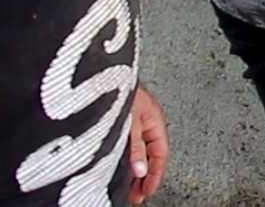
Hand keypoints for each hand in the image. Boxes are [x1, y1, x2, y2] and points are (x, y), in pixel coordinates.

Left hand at [128, 85, 168, 204]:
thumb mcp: (129, 121)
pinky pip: (129, 142)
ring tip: (127, 185)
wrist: (103, 69)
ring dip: (134, 167)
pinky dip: (126, 156)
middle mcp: (146, 119)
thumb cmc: (118, 85)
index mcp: (155, 119)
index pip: (161, 153)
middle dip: (144, 176)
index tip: (147, 192)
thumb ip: (135, 147)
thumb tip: (140, 170)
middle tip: (136, 195)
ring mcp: (134, 118)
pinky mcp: (120, 117)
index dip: (155, 175)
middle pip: (150, 153)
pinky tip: (118, 165)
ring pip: (139, 148)